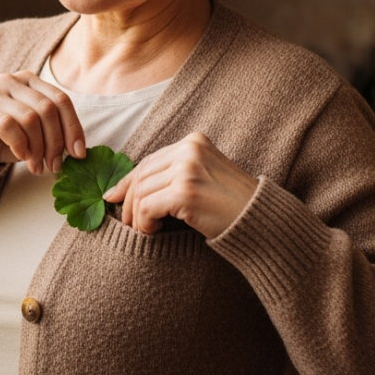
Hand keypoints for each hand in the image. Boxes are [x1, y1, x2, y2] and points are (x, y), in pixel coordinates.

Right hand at [0, 71, 85, 174]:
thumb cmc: (5, 140)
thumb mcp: (35, 135)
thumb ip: (54, 133)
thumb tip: (80, 150)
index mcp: (29, 81)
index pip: (61, 100)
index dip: (73, 127)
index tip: (78, 154)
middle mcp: (11, 81)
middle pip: (47, 109)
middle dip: (55, 142)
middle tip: (55, 166)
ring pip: (29, 118)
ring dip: (38, 148)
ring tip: (37, 167)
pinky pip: (8, 125)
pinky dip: (19, 144)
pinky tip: (20, 156)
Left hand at [103, 132, 257, 237]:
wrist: (261, 222)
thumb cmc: (232, 205)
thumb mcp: (204, 177)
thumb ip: (174, 173)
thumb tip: (126, 186)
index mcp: (193, 141)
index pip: (150, 160)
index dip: (128, 181)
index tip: (113, 197)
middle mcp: (189, 149)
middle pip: (142, 174)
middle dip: (128, 200)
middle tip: (126, 221)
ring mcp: (187, 169)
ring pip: (141, 192)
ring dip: (136, 216)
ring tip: (141, 231)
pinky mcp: (185, 191)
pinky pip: (147, 207)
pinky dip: (144, 223)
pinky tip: (151, 232)